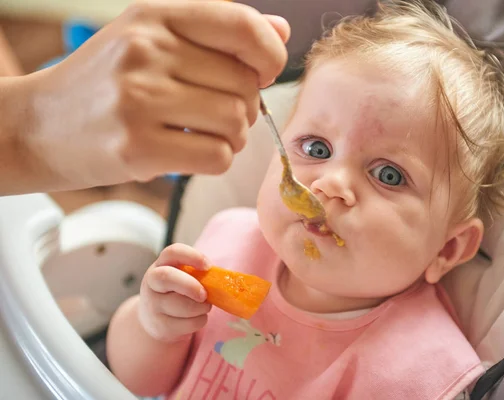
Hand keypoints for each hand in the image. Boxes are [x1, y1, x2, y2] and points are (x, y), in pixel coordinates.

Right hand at [16, 0, 289, 190]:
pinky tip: (190, 151)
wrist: (38, 127)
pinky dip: (216, 159)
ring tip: (204, 132)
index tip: (263, 73)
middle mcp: (146, 51)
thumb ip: (218, 33)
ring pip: (236, 123)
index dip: (270, 55)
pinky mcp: (138, 147)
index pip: (241, 26)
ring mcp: (139, 99)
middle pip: (244, 85)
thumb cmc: (105, 83)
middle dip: (245, 106)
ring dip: (233, 136)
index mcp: (154, 16)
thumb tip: (280, 32)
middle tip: (218, 113)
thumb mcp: (152, 39)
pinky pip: (217, 156)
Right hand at [139, 244, 211, 341]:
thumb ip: (197, 274)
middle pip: (167, 277)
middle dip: (191, 286)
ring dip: (201, 307)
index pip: (172, 252)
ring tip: (204, 306)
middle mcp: (152, 282)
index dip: (192, 256)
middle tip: (204, 294)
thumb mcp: (182, 277)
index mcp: (161, 264)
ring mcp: (153, 305)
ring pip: (180, 305)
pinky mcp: (159, 325)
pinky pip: (186, 324)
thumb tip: (221, 279)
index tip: (208, 267)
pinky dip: (199, 321)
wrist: (154, 319)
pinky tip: (197, 318)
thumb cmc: (176, 292)